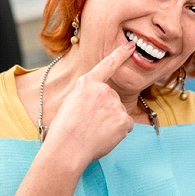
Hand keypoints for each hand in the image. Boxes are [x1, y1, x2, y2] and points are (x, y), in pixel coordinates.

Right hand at [43, 41, 135, 165]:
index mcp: (87, 83)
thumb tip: (98, 106)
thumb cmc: (62, 131)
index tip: (131, 46)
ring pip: (118, 112)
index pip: (107, 65)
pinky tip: (104, 137)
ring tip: (93, 132)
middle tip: (89, 124)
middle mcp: (103, 89)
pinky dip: (118, 132)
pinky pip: (125, 125)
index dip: (120, 54)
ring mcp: (114, 104)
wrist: (67, 149)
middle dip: (104, 110)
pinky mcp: (124, 119)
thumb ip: (87, 97)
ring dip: (110, 122)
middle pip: (111, 98)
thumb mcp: (70, 103)